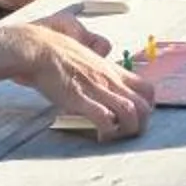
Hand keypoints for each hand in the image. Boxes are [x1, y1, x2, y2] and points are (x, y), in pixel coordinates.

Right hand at [0, 19, 154, 141]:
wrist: (38, 49)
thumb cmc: (57, 52)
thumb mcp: (86, 56)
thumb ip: (98, 68)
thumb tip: (102, 71)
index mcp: (112, 70)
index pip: (146, 89)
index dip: (147, 106)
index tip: (137, 116)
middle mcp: (109, 80)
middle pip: (144, 105)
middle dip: (141, 124)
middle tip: (127, 132)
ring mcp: (97, 89)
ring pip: (131, 113)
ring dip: (127, 130)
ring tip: (115, 136)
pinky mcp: (81, 99)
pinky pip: (104, 119)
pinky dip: (107, 131)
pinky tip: (99, 135)